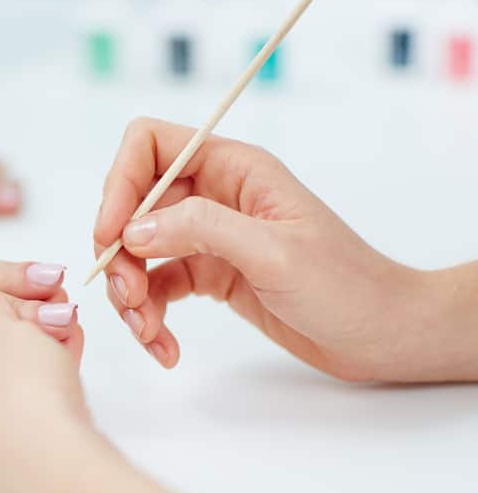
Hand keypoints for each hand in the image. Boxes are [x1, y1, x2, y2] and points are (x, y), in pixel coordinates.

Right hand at [93, 117, 438, 382]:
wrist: (381, 335)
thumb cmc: (345, 285)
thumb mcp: (273, 251)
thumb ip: (201, 229)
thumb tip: (132, 230)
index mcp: (233, 168)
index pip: (150, 145)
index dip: (119, 183)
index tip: (110, 236)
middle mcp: (214, 195)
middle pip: (133, 205)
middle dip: (120, 253)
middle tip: (129, 298)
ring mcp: (209, 237)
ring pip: (138, 251)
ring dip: (130, 293)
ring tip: (148, 332)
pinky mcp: (209, 275)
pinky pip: (158, 287)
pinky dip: (151, 317)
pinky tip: (165, 347)